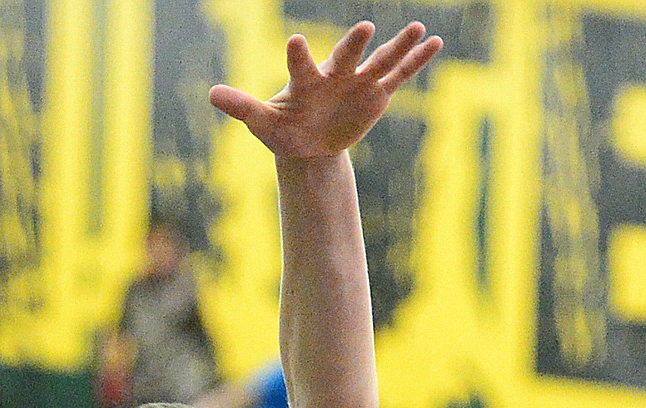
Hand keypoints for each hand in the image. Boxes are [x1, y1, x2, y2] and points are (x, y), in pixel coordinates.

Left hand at [209, 21, 442, 157]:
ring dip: (397, 45)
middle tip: (364, 28)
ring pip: (379, 61)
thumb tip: (211, 93)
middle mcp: (335, 74)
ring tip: (418, 26)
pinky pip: (399, 75)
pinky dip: (416, 61)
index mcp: (307, 80)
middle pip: (346, 57)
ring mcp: (358, 82)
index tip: (295, 42)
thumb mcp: (263, 123)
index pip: (301, 65)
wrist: (308, 143)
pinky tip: (434, 42)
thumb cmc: (284, 129)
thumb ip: (242, 107)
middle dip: (354, 45)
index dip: (298, 56)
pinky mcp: (376, 94)